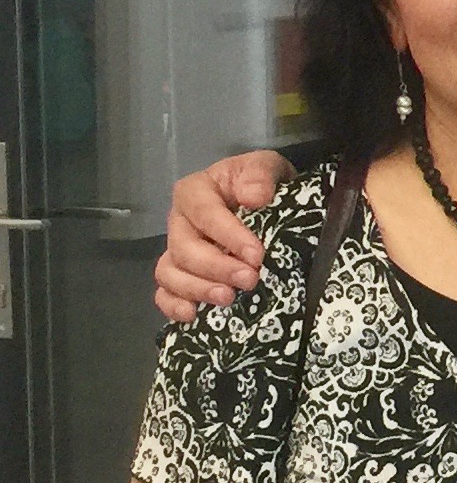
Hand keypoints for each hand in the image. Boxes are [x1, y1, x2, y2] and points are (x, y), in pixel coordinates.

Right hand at [153, 152, 293, 321]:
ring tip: (228, 299)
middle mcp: (180, 222)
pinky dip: (173, 305)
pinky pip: (165, 293)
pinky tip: (193, 315)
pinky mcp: (181, 275)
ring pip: (170, 273)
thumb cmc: (260, 182)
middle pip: (184, 249)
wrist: (267, 201)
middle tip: (250, 280)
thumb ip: (259, 175)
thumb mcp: (266, 167)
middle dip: (217, 267)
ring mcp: (177, 251)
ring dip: (197, 289)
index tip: (256, 254)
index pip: (204, 213)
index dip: (228, 235)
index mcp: (195, 192)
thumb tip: (254, 197)